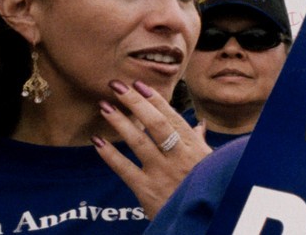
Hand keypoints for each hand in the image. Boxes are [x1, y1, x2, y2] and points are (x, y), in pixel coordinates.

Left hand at [94, 80, 210, 217]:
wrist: (199, 220)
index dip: (154, 100)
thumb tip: (199, 124)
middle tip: (117, 86)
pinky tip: (97, 141)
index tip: (139, 84)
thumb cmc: (203, 188)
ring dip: (120, 122)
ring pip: (139, 142)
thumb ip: (200, 142)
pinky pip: (125, 169)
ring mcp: (161, 173)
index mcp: (193, 147)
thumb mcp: (208, 163)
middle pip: (155, 124)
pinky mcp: (146, 190)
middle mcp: (178, 156)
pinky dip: (110, 155)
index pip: (171, 117)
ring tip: (104, 106)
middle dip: (135, 102)